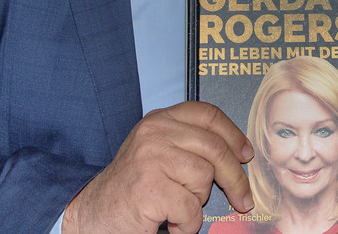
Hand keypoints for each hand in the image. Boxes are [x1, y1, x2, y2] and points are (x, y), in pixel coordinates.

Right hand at [63, 101, 252, 233]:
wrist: (93, 213)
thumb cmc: (130, 187)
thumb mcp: (157, 152)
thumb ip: (188, 144)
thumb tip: (235, 155)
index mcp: (159, 120)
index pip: (208, 114)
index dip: (234, 135)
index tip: (245, 154)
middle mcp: (154, 134)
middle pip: (215, 148)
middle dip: (235, 178)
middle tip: (242, 199)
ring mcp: (151, 159)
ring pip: (204, 178)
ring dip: (197, 203)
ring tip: (178, 209)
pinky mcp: (150, 189)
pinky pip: (190, 208)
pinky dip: (186, 224)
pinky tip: (170, 222)